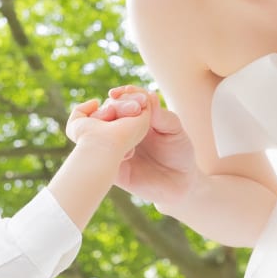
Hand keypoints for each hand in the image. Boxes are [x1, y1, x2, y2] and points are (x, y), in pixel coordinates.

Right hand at [81, 86, 197, 209]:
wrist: (179, 183)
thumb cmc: (178, 152)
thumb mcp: (175, 131)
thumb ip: (161, 115)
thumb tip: (149, 95)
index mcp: (135, 115)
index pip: (124, 99)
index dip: (124, 94)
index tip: (126, 94)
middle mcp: (120, 127)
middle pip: (108, 110)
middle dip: (115, 106)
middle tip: (130, 110)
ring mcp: (113, 144)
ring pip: (98, 128)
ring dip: (103, 122)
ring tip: (114, 121)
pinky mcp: (110, 163)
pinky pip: (99, 153)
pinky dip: (106, 147)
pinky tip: (123, 149)